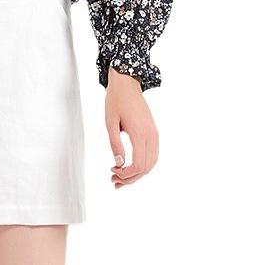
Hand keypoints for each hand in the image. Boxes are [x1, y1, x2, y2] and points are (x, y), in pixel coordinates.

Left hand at [106, 67, 158, 188]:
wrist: (127, 83)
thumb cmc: (116, 100)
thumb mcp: (110, 122)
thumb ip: (115, 144)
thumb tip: (118, 164)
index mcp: (140, 133)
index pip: (139, 165)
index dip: (126, 175)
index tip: (113, 173)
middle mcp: (151, 135)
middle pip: (146, 168)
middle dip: (131, 179)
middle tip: (114, 181)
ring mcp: (154, 133)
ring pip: (152, 163)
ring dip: (137, 174)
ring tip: (120, 177)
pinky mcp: (154, 132)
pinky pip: (152, 155)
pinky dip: (143, 165)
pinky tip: (129, 167)